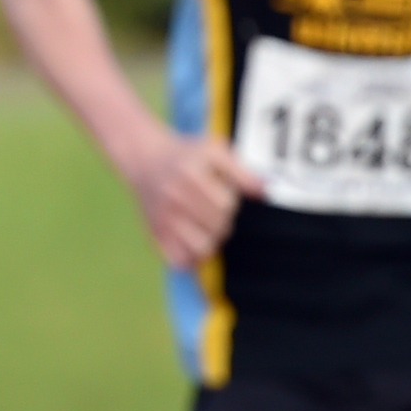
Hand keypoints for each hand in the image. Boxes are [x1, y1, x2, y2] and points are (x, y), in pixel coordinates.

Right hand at [129, 128, 262, 265]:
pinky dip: (191, 256)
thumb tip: (264, 191)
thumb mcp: (214, 150)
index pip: (227, 205)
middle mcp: (174, 196)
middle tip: (214, 209)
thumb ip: (242, 171)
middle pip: (218, 227)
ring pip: (202, 248)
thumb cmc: (185, 154)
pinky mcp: (154, 233)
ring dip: (211, 240)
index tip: (222, 193)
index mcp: (191, 174)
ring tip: (206, 226)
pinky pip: (181, 260)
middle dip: (223, 220)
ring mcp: (163, 217)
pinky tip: (192, 239)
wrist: (145, 157)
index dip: (230, 201)